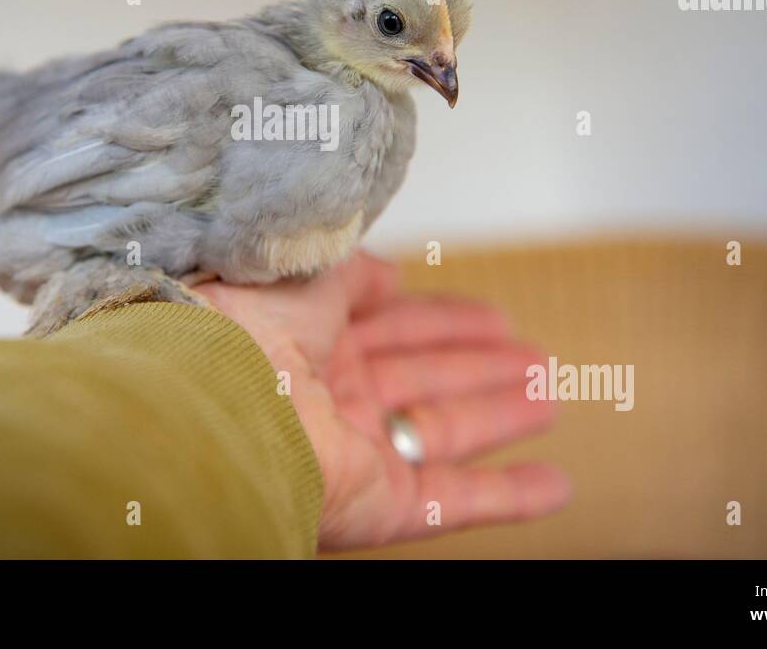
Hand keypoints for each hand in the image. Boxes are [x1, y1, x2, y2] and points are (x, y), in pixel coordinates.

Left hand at [198, 252, 569, 550]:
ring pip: (442, 432)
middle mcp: (329, 394)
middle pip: (423, 378)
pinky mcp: (377, 502)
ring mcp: (354, 450)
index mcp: (306, 336)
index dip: (443, 320)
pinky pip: (453, 500)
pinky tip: (554, 483)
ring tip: (549, 398)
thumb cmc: (247, 317)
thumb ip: (354, 269)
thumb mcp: (311, 264)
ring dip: (500, 417)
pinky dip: (507, 494)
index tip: (495, 317)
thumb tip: (393, 274)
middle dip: (480, 367)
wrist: (213, 394)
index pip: (390, 328)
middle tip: (536, 359)